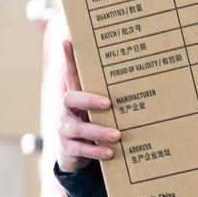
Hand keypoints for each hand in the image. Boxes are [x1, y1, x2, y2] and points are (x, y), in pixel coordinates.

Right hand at [57, 38, 118, 171]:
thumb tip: (133, 77)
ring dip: (98, 131)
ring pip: (78, 128)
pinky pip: (81, 149)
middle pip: (71, 99)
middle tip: (109, 103)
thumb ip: (107, 95)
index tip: (68, 42)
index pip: (70, 76)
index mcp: (75, 98)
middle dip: (89, 99)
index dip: (68, 60)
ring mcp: (64, 130)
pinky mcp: (68, 148)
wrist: (73, 154)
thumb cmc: (91, 124)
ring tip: (117, 135)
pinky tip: (111, 152)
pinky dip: (96, 151)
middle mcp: (66, 111)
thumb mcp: (96, 110)